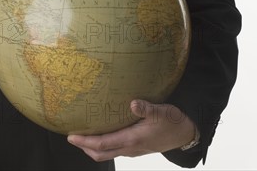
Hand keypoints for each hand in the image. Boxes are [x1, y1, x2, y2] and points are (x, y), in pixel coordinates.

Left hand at [67, 100, 196, 161]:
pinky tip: (103, 132)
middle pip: (101, 153)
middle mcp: (130, 148)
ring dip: (93, 147)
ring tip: (83, 135)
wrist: (185, 134)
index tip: (71, 136)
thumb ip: (147, 108)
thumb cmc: (173, 121)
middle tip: (71, 137)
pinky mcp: (137, 147)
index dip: (85, 142)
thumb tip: (133, 103)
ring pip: (108, 152)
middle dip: (84, 147)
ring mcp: (133, 149)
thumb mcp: (161, 112)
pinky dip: (104, 144)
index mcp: (132, 140)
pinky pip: (115, 149)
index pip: (103, 144)